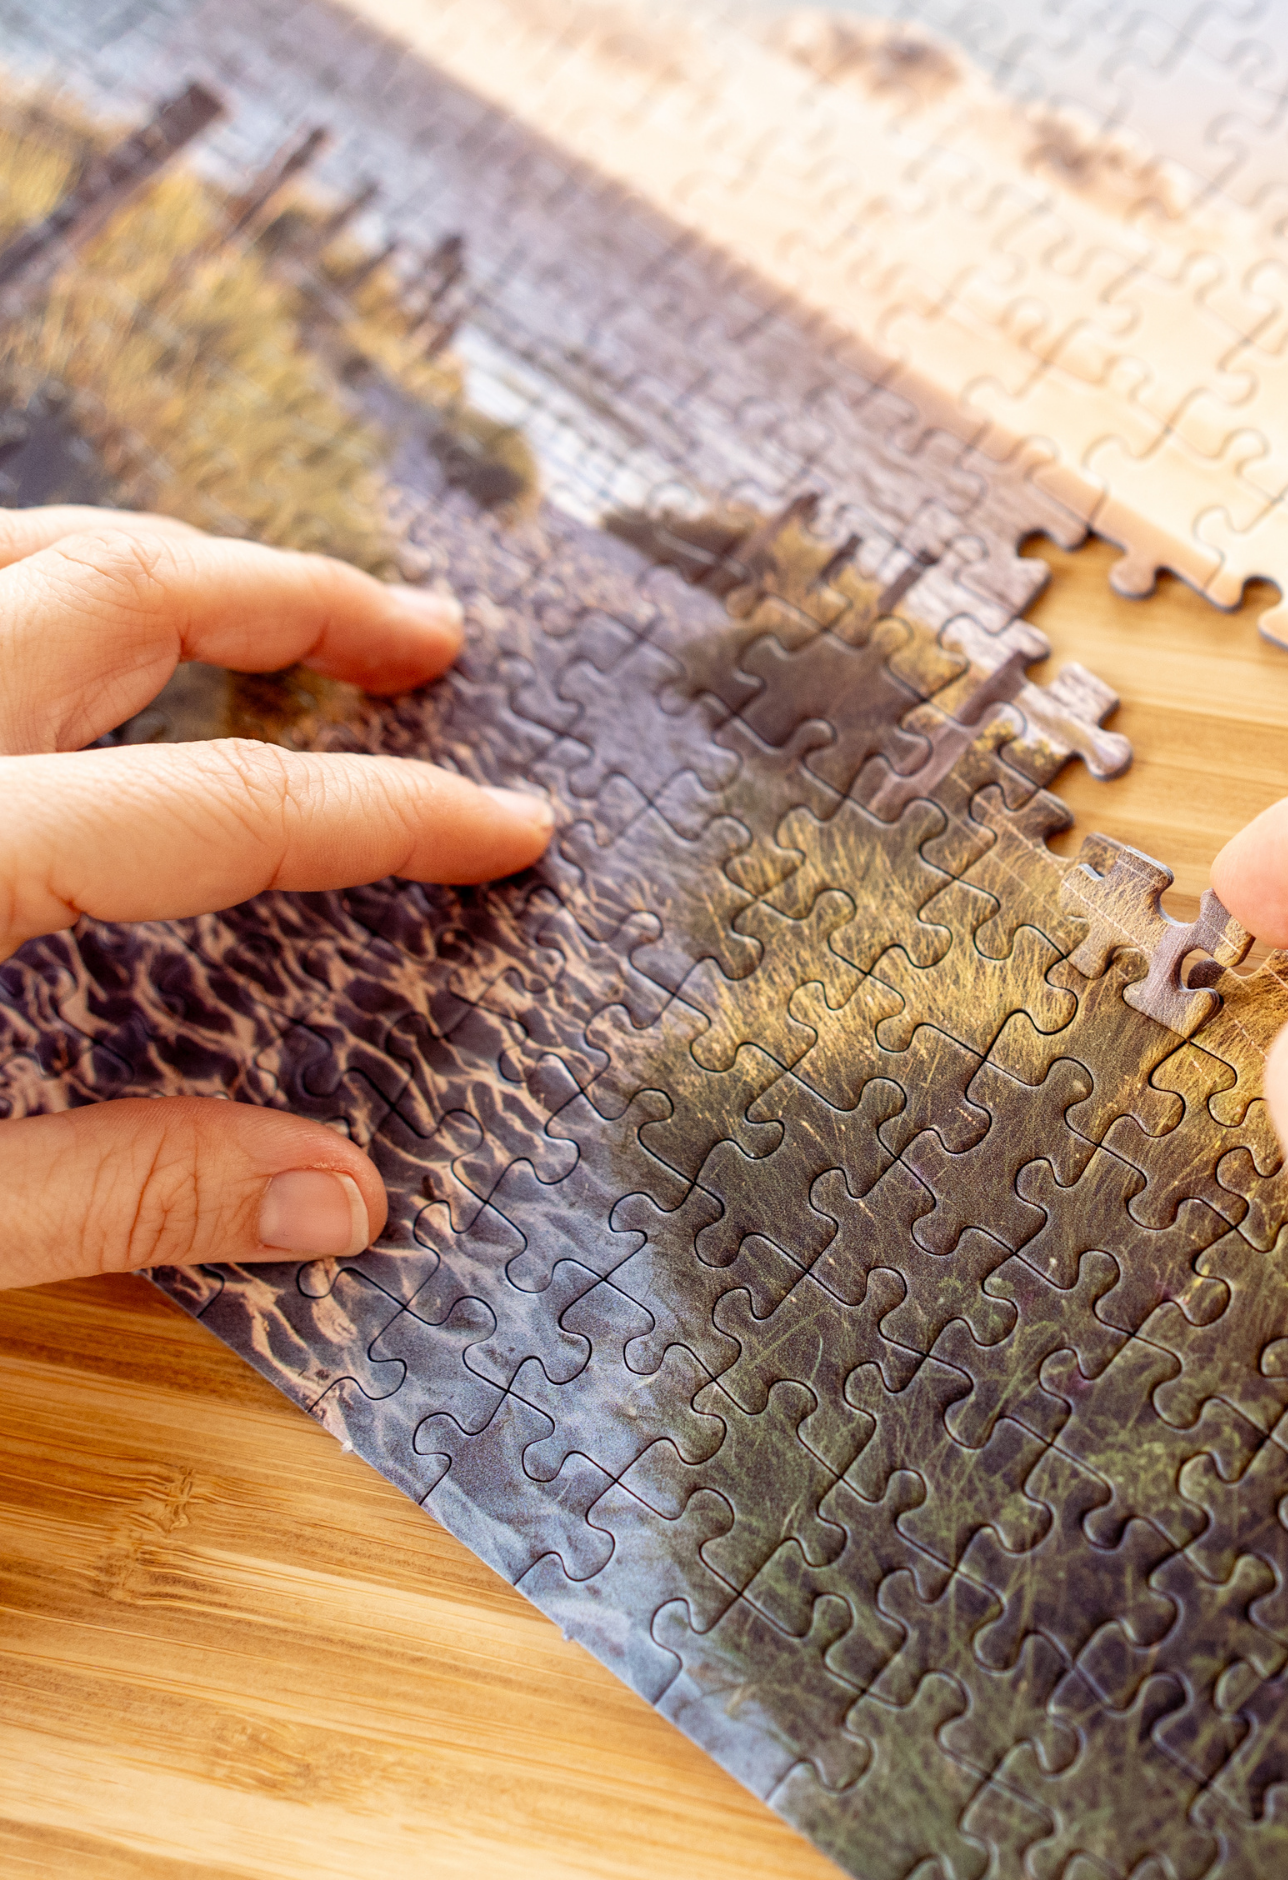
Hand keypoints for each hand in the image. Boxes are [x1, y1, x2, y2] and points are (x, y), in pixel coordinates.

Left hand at [0, 507, 550, 1288]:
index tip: (515, 824)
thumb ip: (123, 1196)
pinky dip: (55, 580)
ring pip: (27, 547)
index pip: (226, 805)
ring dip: (177, 559)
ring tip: (286, 605)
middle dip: (304, 598)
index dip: (393, 813)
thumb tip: (348, 1200)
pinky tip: (92, 644)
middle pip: (129, 592)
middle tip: (430, 640)